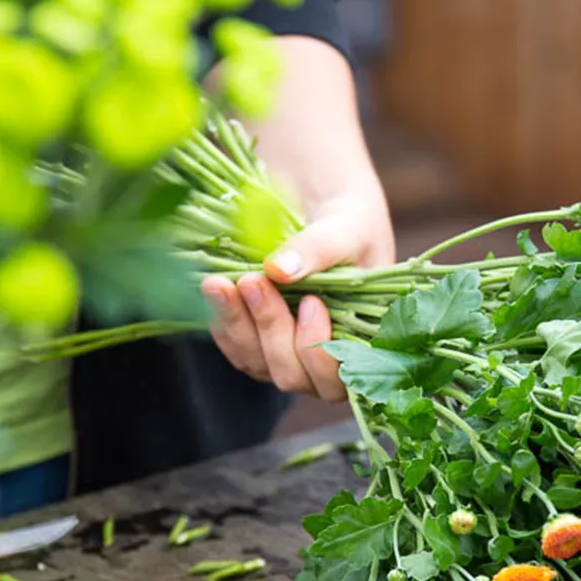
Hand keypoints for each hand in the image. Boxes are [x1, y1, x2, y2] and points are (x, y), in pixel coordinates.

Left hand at [200, 35, 394, 401]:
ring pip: (258, 364)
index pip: (343, 376)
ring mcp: (288, 354)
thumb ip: (320, 249)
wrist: (318, 203)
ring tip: (220, 281)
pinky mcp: (255, 340)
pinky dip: (222, 320)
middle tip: (255, 280)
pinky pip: (234, 345)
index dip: (322, 351)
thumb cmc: (350, 218)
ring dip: (239, 326)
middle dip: (273, 331)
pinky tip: (214, 288)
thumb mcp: (347, 225)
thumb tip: (279, 269)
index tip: (312, 302)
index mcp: (366, 344)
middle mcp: (327, 360)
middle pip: (295, 375)